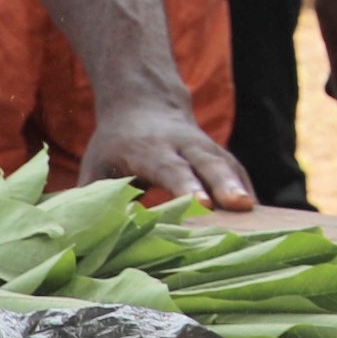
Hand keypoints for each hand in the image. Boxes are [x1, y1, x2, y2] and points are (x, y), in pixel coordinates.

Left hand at [84, 92, 249, 210]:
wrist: (144, 103)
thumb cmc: (116, 146)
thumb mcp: (97, 166)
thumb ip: (92, 198)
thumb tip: (79, 234)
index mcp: (148, 149)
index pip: (170, 168)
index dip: (186, 185)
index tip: (202, 203)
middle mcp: (181, 144)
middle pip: (207, 162)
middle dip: (224, 184)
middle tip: (241, 204)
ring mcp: (203, 146)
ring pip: (227, 164)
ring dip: (241, 187)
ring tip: (254, 211)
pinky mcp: (217, 153)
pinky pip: (235, 169)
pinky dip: (246, 188)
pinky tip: (257, 214)